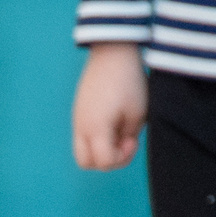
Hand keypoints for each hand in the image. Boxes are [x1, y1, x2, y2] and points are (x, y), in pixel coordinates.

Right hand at [73, 42, 149, 169]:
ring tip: (117, 131)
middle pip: (86, 163)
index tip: (132, 140)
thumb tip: (121, 146)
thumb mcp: (138, 112)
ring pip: (82, 151)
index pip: (103, 162)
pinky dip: (96, 138)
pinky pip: (83, 136)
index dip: (121, 158)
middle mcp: (81, 126)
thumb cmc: (129, 82)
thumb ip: (130, 137)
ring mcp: (77, 119)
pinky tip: (112, 121)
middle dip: (106, 160)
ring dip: (100, 150)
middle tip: (123, 142)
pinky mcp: (78, 112)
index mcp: (96, 127)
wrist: (112, 53)